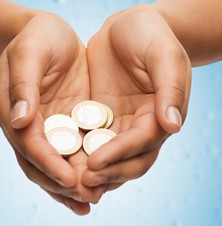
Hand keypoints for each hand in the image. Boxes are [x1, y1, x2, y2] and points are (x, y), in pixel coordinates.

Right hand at [0, 12, 102, 214]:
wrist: (51, 37)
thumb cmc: (38, 38)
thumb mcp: (30, 53)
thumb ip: (23, 84)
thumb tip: (19, 121)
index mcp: (14, 113)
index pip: (31, 146)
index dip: (49, 164)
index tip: (70, 180)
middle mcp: (30, 128)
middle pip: (41, 165)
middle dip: (62, 184)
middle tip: (86, 199)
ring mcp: (49, 130)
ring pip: (57, 166)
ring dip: (72, 188)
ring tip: (91, 201)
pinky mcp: (68, 127)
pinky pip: (74, 154)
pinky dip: (83, 172)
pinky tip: (97, 185)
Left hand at [82, 6, 190, 190]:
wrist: (126, 29)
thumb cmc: (149, 35)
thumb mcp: (164, 55)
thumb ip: (171, 89)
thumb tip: (173, 126)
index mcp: (160, 116)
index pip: (143, 143)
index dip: (120, 154)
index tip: (96, 162)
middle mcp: (142, 127)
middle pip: (130, 161)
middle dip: (108, 173)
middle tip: (83, 182)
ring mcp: (121, 126)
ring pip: (111, 160)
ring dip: (94, 174)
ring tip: (72, 184)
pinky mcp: (101, 121)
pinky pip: (91, 144)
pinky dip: (81, 157)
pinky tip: (64, 164)